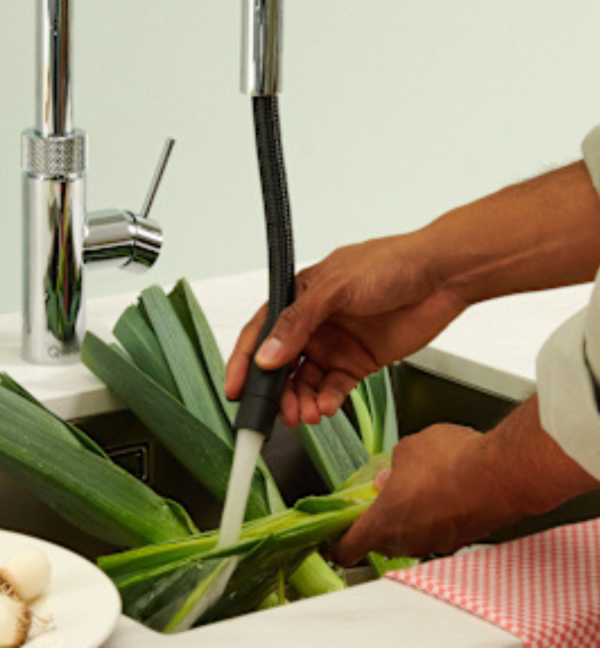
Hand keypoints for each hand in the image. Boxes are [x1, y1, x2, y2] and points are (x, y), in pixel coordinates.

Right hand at [225, 233, 467, 425]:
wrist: (440, 276)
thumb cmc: (390, 264)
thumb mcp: (336, 288)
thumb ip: (298, 323)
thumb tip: (267, 355)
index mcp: (300, 297)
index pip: (262, 332)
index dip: (246, 361)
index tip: (236, 389)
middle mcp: (314, 322)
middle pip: (282, 364)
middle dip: (276, 391)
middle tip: (278, 413)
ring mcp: (337, 343)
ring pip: (306, 381)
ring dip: (302, 400)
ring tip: (305, 414)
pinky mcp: (360, 361)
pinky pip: (334, 388)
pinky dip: (327, 401)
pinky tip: (326, 407)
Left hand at [335, 395, 599, 562]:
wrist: (502, 473)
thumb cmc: (451, 460)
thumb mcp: (407, 449)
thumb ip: (391, 467)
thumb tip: (388, 477)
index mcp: (384, 521)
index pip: (348, 548)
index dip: (336, 544)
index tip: (330, 539)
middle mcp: (408, 540)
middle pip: (380, 540)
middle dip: (379, 519)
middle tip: (380, 496)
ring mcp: (435, 543)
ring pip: (411, 535)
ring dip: (409, 516)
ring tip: (417, 485)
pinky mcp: (460, 539)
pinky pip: (436, 530)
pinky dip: (434, 515)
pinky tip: (443, 490)